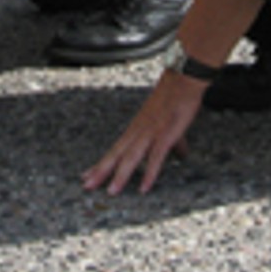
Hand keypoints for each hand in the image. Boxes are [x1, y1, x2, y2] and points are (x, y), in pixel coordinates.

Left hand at [82, 71, 208, 194]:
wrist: (183, 79)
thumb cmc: (175, 97)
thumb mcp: (170, 123)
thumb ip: (173, 142)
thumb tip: (181, 154)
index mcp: (136, 128)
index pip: (115, 149)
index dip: (101, 163)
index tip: (87, 175)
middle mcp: (138, 131)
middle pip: (116, 154)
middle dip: (101, 171)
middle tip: (87, 186)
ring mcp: (150, 132)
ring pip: (131, 157)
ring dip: (120, 175)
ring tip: (112, 192)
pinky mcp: (165, 134)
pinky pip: (155, 157)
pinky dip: (149, 173)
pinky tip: (144, 188)